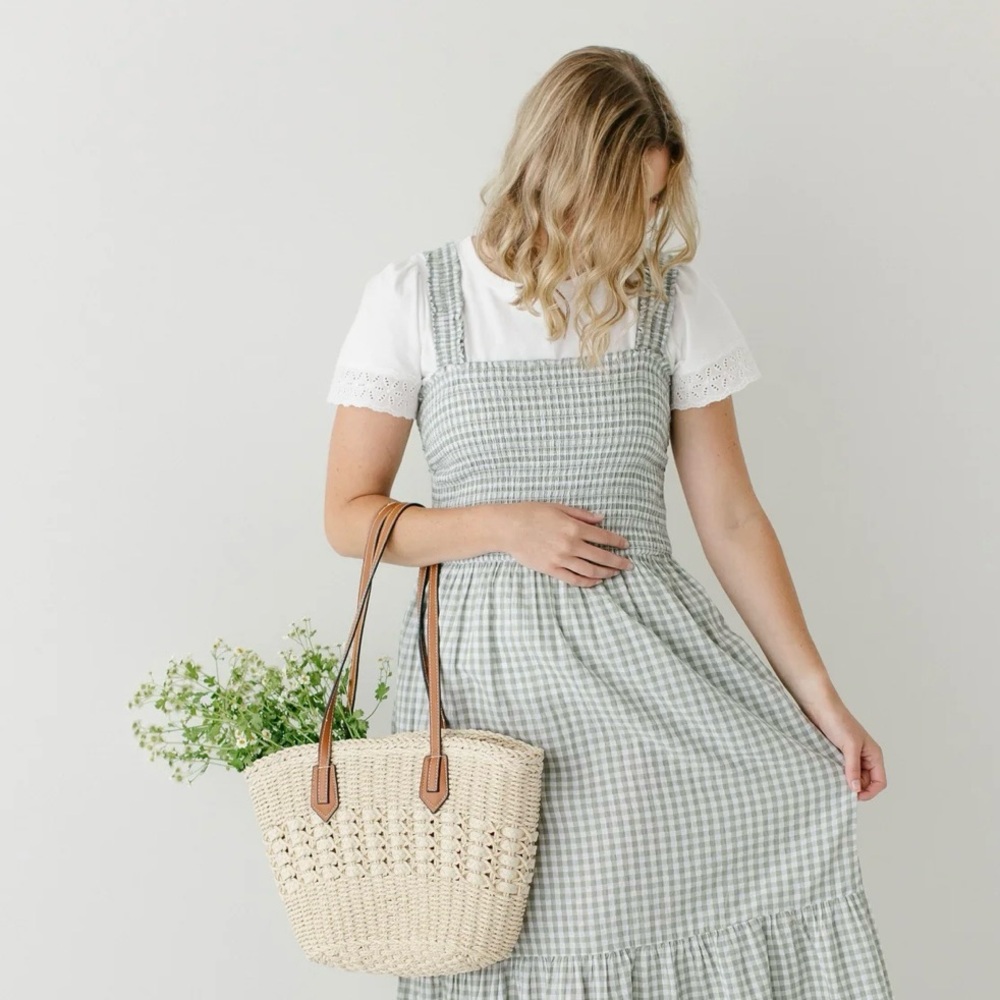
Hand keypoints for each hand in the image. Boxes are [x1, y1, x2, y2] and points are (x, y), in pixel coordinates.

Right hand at [500, 502, 632, 586]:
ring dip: (606, 573)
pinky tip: (596, 581)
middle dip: (617, 561)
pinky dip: (588, 582)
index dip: (618, 542)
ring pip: (590, 570)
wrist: (508, 528)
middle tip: (628, 565)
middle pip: (601, 556)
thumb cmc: (531, 513)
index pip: (603, 537)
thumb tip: (601, 518)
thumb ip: (581, 514)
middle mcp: (570, 545)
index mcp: (574, 527)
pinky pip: (574, 579)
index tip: (626, 545)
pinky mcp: (551, 569)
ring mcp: (561, 559)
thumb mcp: (558, 507)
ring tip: (615, 573)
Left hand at [815, 706, 887, 800]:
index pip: (879, 782)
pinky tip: (829, 775)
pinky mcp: (838, 754)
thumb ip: (853, 767)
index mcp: (874, 755)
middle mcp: (865, 757)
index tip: (853, 795)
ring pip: (853, 777)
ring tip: (834, 781)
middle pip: (866, 782)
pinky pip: (842, 771)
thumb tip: (856, 788)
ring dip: (845, 782)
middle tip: (840, 788)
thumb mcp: (849, 745)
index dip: (869, 792)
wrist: (820, 707)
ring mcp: (851, 756)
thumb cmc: (838, 721)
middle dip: (856, 788)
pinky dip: (837, 775)